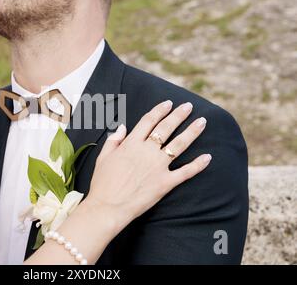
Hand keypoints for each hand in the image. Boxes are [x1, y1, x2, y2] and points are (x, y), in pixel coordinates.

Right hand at [86, 101, 211, 232]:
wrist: (108, 206)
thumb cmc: (102, 183)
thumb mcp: (103, 157)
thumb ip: (114, 140)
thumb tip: (122, 126)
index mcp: (131, 144)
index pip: (148, 121)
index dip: (159, 110)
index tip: (168, 104)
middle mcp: (147, 151)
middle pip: (166, 128)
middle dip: (179, 115)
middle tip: (189, 106)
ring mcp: (158, 166)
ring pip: (179, 145)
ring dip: (192, 132)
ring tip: (202, 122)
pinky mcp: (165, 182)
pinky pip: (185, 172)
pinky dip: (198, 165)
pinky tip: (208, 157)